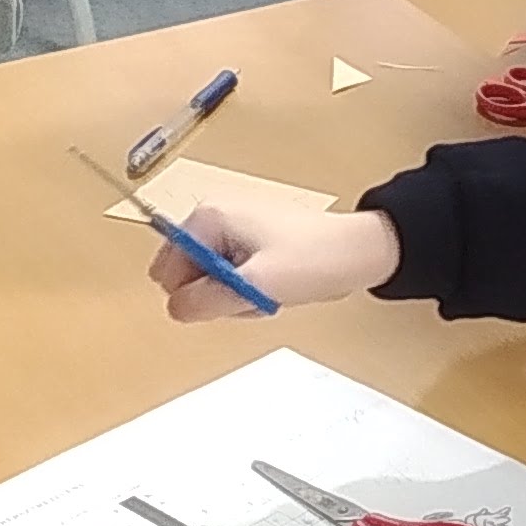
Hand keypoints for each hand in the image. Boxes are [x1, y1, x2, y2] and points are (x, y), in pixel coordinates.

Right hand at [149, 195, 401, 323]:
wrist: (356, 252)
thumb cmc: (315, 259)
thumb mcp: (255, 287)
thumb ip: (208, 301)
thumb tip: (174, 309)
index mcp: (209, 216)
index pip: (168, 269)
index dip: (196, 293)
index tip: (230, 296)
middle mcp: (215, 215)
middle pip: (187, 275)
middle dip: (216, 294)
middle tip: (250, 293)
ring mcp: (231, 228)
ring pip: (209, 281)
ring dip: (235, 296)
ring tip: (267, 290)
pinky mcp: (247, 241)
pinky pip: (230, 277)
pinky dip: (247, 290)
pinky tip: (271, 287)